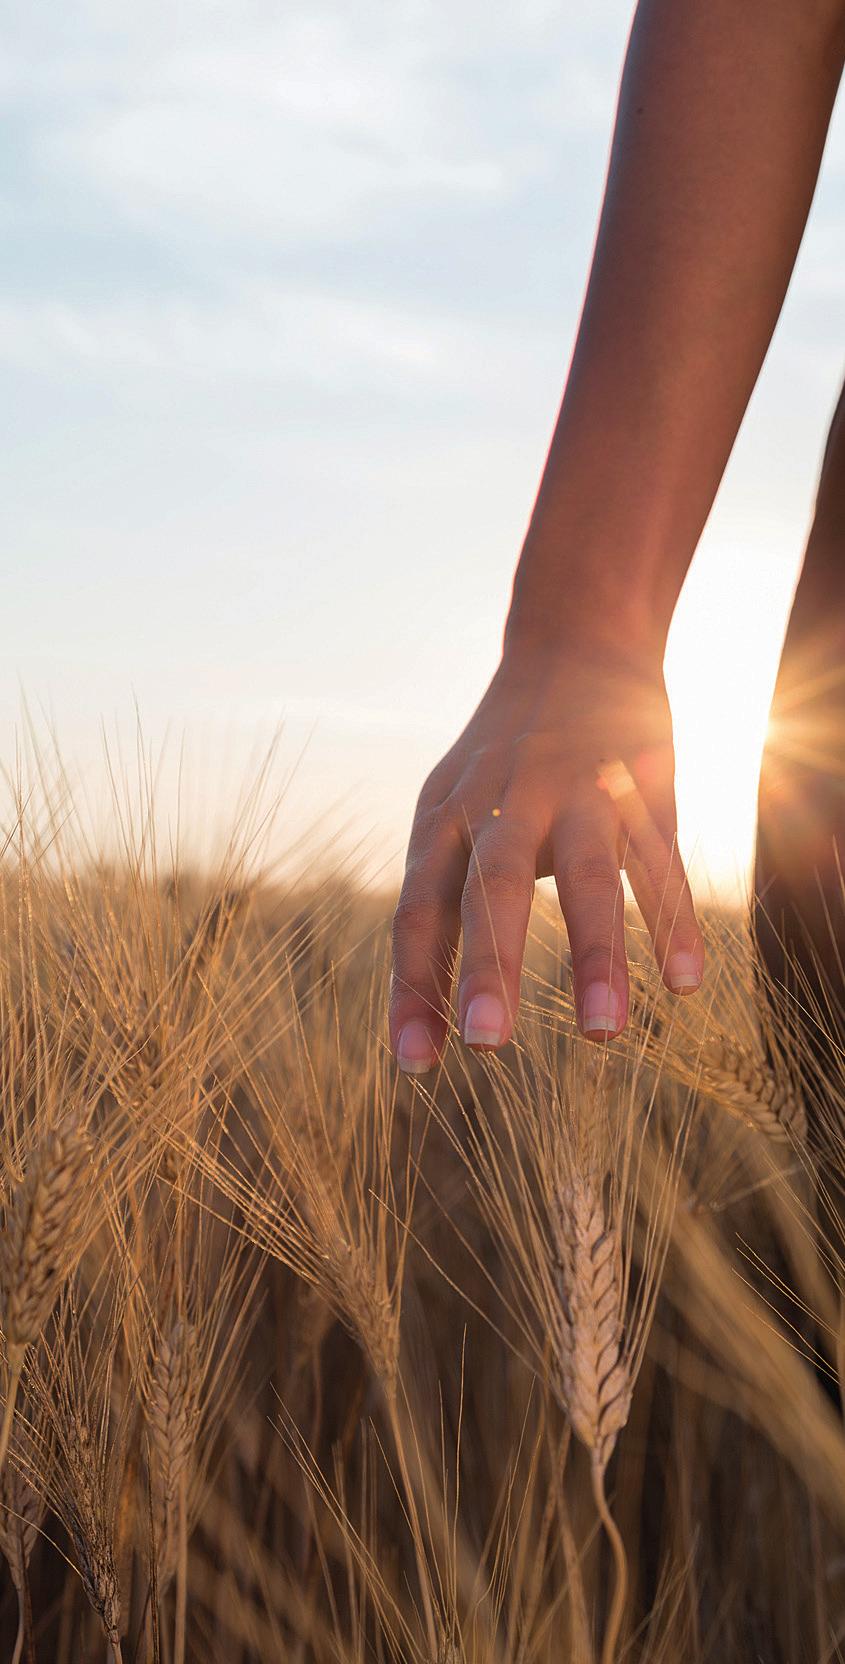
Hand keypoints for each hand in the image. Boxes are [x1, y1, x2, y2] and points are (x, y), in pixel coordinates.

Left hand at [389, 635, 702, 1072]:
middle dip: (488, 967)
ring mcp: (577, 790)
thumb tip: (420, 1001)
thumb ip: (445, 893)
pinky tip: (684, 983)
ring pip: (588, 876)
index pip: (419, 911)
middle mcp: (504, 801)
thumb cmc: (502, 756)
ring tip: (603, 1035)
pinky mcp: (641, 785)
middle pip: (492, 889)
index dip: (415, 986)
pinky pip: (660, 859)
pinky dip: (673, 920)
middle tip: (486, 1048)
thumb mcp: (452, 807)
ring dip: (596, 957)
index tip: (414, 1065)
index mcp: (446, 817)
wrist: (575, 642)